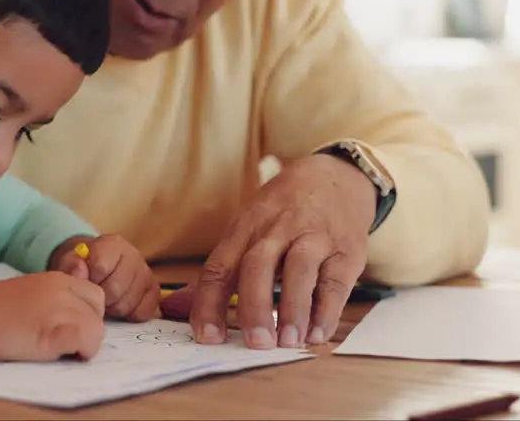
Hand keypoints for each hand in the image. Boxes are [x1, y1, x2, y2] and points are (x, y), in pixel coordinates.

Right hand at [0, 272, 105, 361]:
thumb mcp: (30, 293)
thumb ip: (54, 299)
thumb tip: (74, 320)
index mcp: (57, 279)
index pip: (94, 296)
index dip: (88, 315)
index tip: (71, 328)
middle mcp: (62, 290)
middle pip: (98, 312)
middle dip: (90, 330)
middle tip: (66, 343)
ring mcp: (58, 309)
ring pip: (96, 329)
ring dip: (85, 345)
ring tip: (60, 351)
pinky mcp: (52, 332)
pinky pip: (85, 339)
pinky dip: (80, 350)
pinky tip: (60, 353)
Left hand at [51, 234, 160, 320]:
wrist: (98, 268)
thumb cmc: (84, 266)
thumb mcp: (72, 261)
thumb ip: (71, 266)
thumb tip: (78, 273)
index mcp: (112, 244)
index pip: (100, 267)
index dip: (89, 281)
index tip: (86, 282)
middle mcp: (134, 255)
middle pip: (115, 289)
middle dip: (100, 299)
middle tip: (94, 296)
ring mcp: (146, 273)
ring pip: (128, 304)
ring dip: (113, 309)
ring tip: (106, 301)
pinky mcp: (154, 291)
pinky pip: (143, 312)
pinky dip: (129, 315)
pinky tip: (120, 306)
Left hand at [187, 154, 375, 348]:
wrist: (336, 177)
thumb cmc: (282, 212)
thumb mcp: (247, 228)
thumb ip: (217, 272)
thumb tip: (174, 308)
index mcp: (246, 227)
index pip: (220, 266)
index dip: (210, 302)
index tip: (207, 337)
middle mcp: (277, 229)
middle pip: (258, 265)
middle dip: (254, 305)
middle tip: (254, 343)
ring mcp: (314, 237)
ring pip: (300, 269)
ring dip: (292, 308)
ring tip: (287, 342)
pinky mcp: (346, 250)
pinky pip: (335, 281)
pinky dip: (326, 310)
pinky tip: (317, 334)